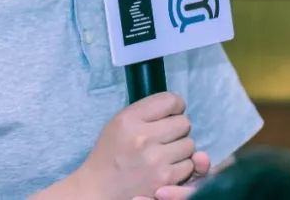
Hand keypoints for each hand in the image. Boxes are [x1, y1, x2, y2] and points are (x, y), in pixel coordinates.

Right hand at [75, 92, 197, 199]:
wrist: (99, 189)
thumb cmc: (110, 154)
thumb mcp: (119, 124)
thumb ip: (145, 112)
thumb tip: (175, 105)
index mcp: (129, 119)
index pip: (171, 101)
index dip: (175, 106)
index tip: (171, 114)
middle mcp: (143, 137)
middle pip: (184, 123)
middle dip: (178, 129)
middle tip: (165, 137)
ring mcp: (155, 159)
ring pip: (189, 144)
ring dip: (180, 149)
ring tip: (164, 154)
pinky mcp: (165, 179)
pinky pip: (188, 165)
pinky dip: (180, 167)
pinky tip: (165, 168)